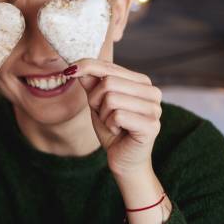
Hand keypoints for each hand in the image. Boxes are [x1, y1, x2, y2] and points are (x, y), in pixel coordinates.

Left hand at [70, 59, 162, 177]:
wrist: (124, 158)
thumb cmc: (113, 129)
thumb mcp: (97, 103)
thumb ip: (91, 84)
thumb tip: (77, 65)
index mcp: (142, 82)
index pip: (109, 67)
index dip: (87, 67)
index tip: (68, 71)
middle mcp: (152, 91)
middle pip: (108, 82)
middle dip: (95, 100)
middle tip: (103, 114)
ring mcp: (154, 108)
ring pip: (111, 99)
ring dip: (103, 115)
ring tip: (113, 124)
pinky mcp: (152, 125)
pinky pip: (117, 116)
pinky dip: (110, 125)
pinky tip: (119, 132)